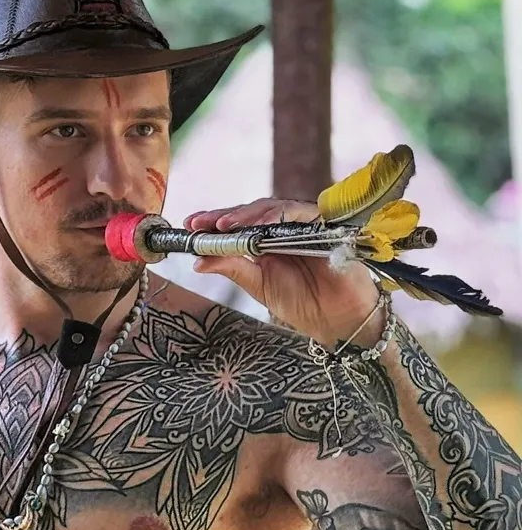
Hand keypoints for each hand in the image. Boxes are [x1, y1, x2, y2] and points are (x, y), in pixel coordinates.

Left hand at [185, 198, 382, 347]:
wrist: (339, 321)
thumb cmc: (302, 302)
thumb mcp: (259, 285)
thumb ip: (233, 268)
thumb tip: (198, 261)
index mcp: (266, 241)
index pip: (237, 225)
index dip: (213, 223)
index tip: (190, 227)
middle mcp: (284, 228)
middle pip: (250, 212)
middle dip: (222, 216)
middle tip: (199, 224)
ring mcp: (303, 224)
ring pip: (271, 208)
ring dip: (244, 216)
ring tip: (222, 226)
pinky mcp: (324, 224)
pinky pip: (297, 214)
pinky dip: (275, 218)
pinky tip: (255, 228)